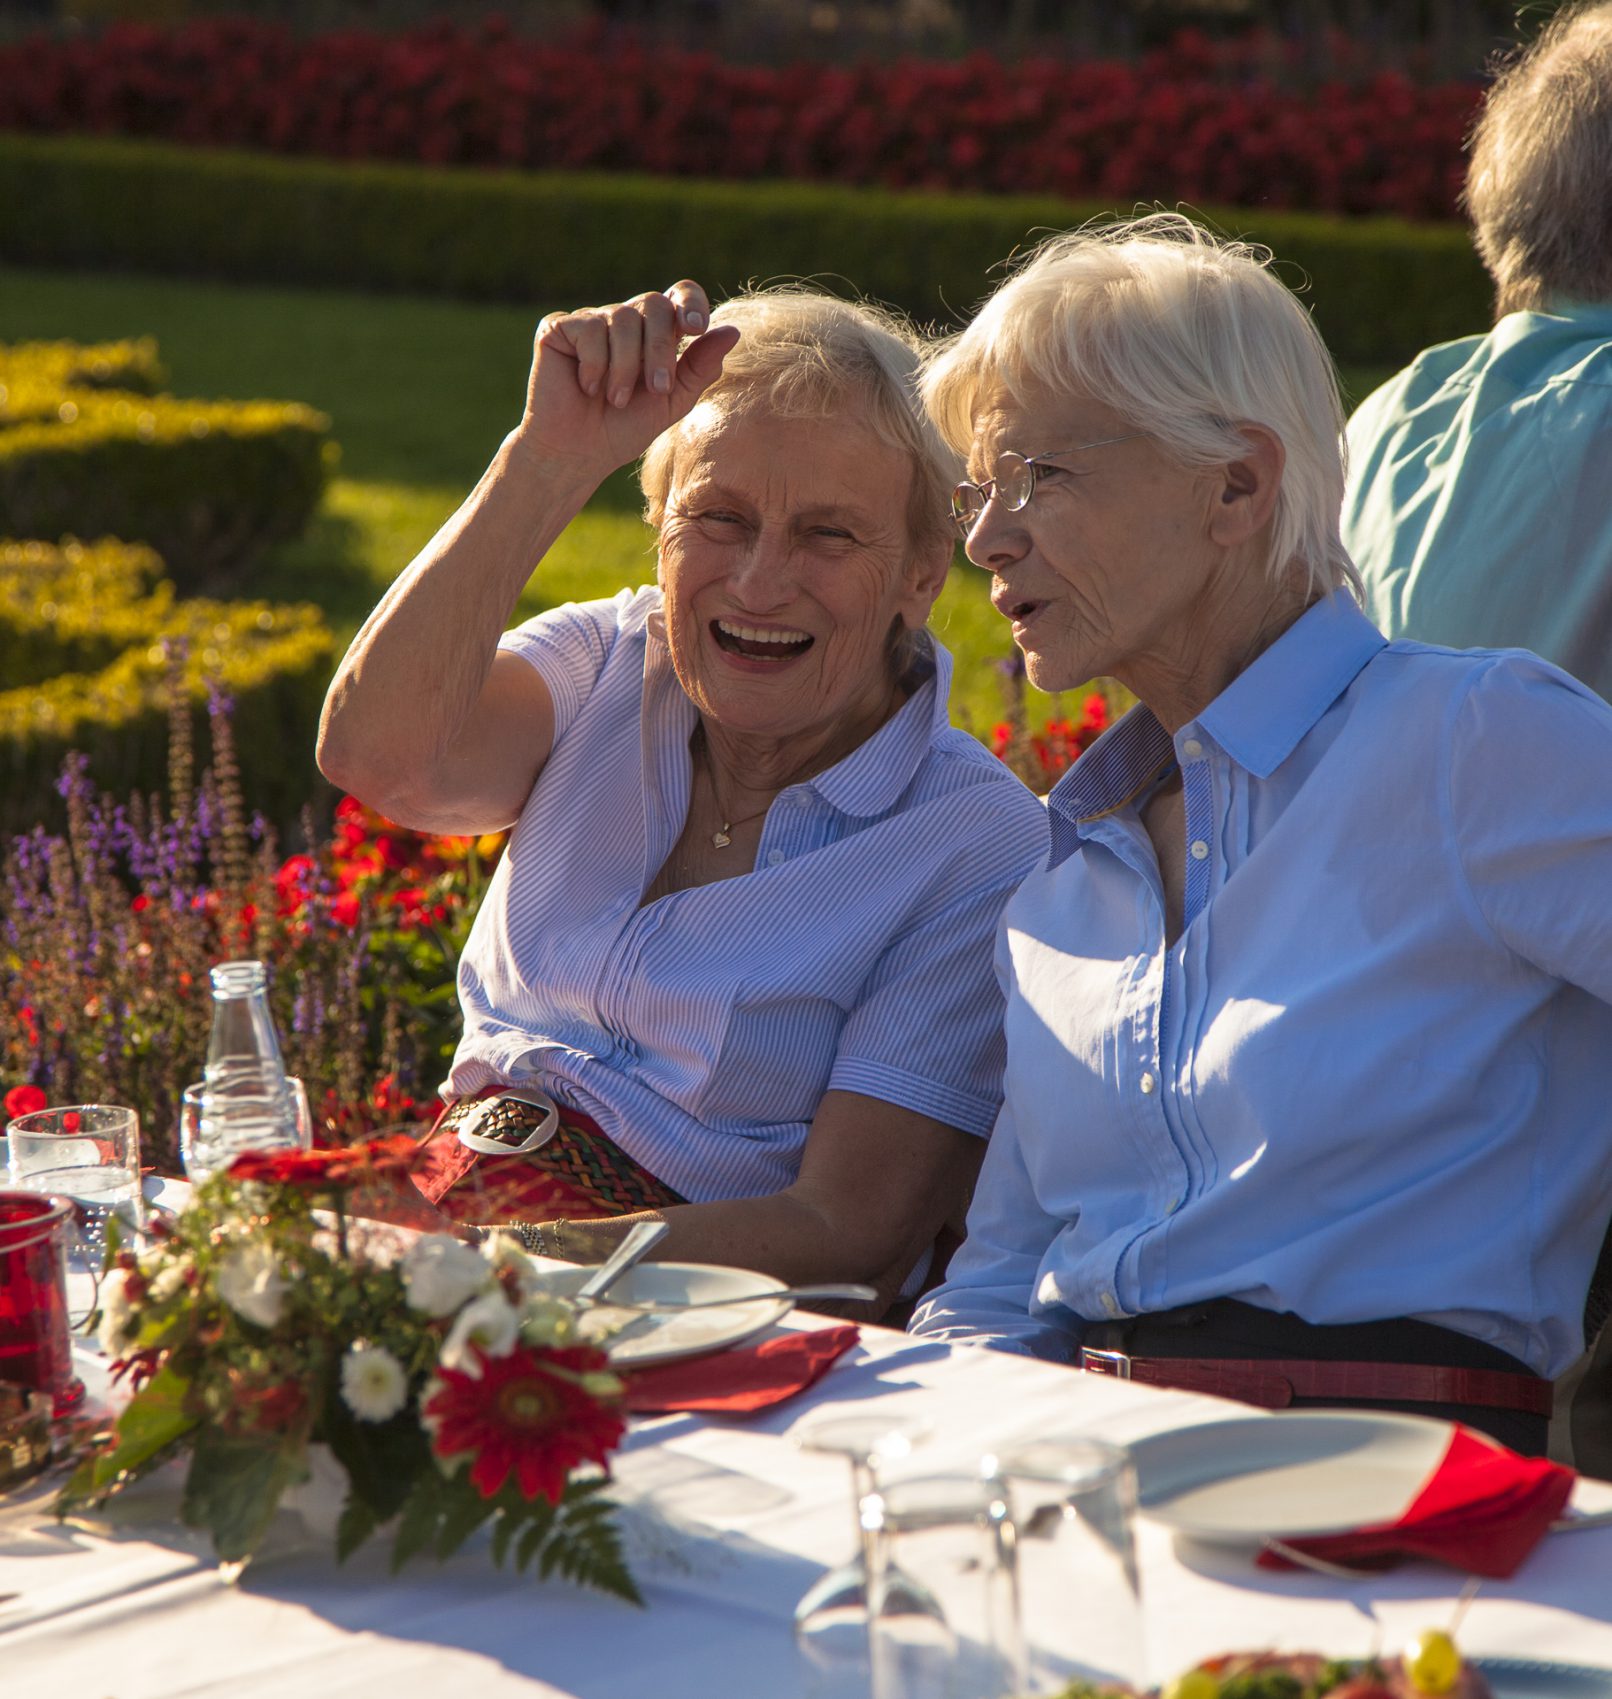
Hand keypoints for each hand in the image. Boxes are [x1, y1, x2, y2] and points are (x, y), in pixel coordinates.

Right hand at [515, 280, 740, 480]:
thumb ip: (701, 367)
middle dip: (659, 348)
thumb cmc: (625, 428)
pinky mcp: (558, 328)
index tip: (695, 329)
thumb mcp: (673, 400)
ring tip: (616, 400)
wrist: (578, 453)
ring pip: (621, 317)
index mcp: (655, 332)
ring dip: (625, 366)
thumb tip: (733, 330)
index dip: (691, 303)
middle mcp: (625, 318)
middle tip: (656, 389)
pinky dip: (594, 365)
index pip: (681, 294)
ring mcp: (591, 320)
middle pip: (654, 303)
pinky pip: (588, 329)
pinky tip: (587, 388)